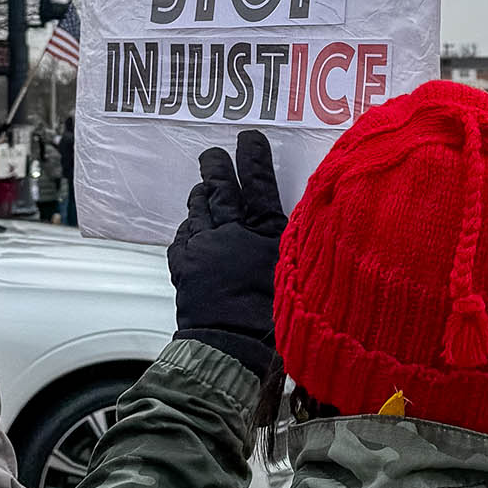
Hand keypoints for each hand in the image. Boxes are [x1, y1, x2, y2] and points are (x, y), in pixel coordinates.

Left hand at [169, 130, 285, 377]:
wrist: (230, 348)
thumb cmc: (272, 321)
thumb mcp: (298, 278)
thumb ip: (297, 250)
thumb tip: (305, 231)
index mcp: (265, 233)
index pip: (259, 184)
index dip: (253, 159)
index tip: (249, 139)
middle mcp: (231, 232)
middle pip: (220, 189)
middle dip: (216, 167)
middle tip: (212, 154)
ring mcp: (204, 246)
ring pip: (198, 209)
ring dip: (200, 196)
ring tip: (200, 188)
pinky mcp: (184, 265)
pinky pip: (182, 238)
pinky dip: (187, 230)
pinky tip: (190, 230)